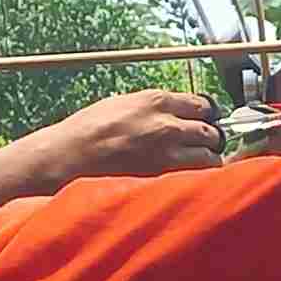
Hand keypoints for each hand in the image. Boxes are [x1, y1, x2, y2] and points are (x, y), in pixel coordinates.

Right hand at [20, 88, 220, 190]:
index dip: (205, 115)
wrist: (69, 156)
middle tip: (202, 145)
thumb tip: (174, 113)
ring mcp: (167, 153)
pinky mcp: (162, 177)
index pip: (203, 105)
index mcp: (157, 101)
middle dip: (209, 139)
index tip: (203, 121)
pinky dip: (197, 179)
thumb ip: (153, 108)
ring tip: (196, 166)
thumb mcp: (123, 103)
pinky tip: (188, 179)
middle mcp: (167, 125)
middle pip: (211, 132)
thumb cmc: (89, 130)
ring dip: (207, 161)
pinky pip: (195, 178)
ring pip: (210, 158)